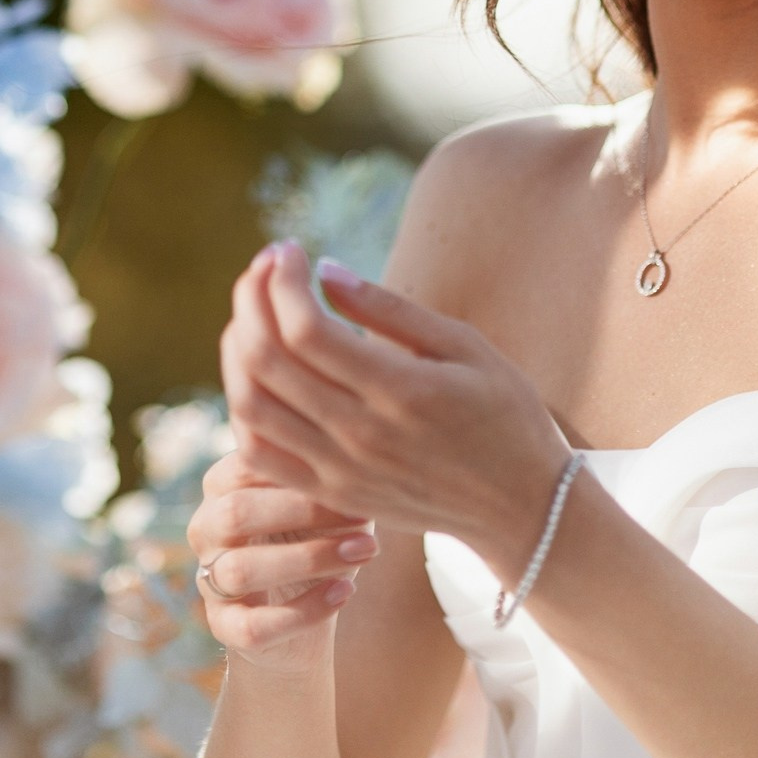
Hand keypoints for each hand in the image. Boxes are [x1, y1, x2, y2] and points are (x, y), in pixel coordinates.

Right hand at [184, 446, 377, 675]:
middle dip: (303, 512)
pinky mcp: (224, 627)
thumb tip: (356, 459)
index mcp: (222, 486)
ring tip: (363, 552)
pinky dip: (304, 610)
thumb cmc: (314, 540)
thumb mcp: (321, 504)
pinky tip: (344, 592)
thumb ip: (324, 476)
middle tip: (363, 517)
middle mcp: (206, 529)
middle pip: (236, 514)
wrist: (301, 619)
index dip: (300, 471)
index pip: (246, 465)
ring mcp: (208, 580)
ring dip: (309, 560)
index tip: (354, 477)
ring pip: (242, 571)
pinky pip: (254, 625)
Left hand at [220, 241, 569, 572]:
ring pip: (250, 404)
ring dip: (237, 347)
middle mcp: (360, 436)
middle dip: (251, 298)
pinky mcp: (329, 494)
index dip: (282, 279)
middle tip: (266, 267)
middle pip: (266, 360)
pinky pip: (256, 451)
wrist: (520, 508)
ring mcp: (339, 471)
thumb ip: (392, 310)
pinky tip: (257, 369)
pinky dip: (243, 402)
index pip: (305, 328)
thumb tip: (327, 270)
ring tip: (255, 311)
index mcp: (401, 392)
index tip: (289, 249)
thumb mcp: (465, 347)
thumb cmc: (503, 413)